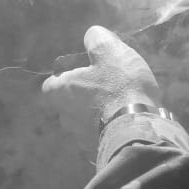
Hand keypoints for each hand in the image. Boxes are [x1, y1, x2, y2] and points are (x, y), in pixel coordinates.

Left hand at [41, 26, 161, 150]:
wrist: (139, 130)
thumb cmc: (120, 86)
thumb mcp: (110, 51)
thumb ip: (97, 39)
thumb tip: (91, 34)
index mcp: (62, 93)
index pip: (50, 86)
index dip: (64, 78)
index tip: (82, 72)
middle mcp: (66, 118)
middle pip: (67, 106)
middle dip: (81, 98)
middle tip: (103, 87)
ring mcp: (81, 139)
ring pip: (83, 123)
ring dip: (95, 116)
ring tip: (118, 106)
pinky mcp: (99, 154)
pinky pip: (100, 138)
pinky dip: (108, 130)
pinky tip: (126, 123)